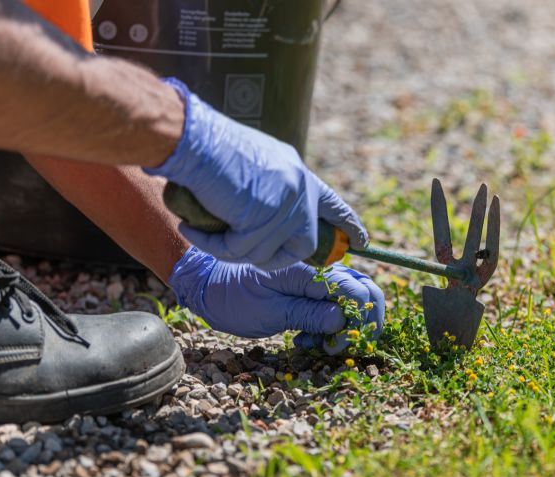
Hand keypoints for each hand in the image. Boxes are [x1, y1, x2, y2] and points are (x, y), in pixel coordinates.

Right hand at [146, 78, 367, 271]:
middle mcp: (299, 191)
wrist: (195, 139)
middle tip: (249, 253)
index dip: (347, 224)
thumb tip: (271, 219)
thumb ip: (272, 189)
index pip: (332, 205)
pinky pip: (237, 252)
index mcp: (299, 175)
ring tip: (206, 230)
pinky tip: (192, 229)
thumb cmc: (212, 146)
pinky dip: (211, 244)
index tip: (361, 241)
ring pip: (265, 254)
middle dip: (277, 258)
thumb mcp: (256, 164)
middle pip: (303, 245)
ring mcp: (284, 207)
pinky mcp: (261, 222)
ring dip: (232, 248)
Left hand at [168, 247, 383, 354]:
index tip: (336, 346)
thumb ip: (307, 314)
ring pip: (356, 297)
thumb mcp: (268, 312)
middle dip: (361, 324)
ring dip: (346, 325)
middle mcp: (320, 268)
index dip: (357, 322)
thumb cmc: (233, 299)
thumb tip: (342, 320)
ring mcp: (319, 275)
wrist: (210, 285)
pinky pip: (338, 301)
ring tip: (318, 343)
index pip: (355, 290)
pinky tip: (308, 336)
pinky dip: (333, 323)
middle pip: (366, 290)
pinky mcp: (313, 285)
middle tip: (336, 347)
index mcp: (309, 270)